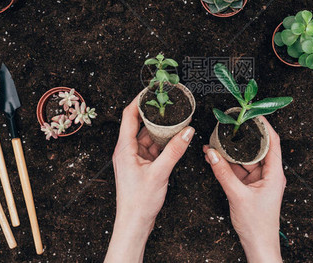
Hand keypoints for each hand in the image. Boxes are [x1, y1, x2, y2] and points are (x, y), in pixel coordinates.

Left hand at [105, 98, 194, 262]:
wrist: (134, 223)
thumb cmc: (140, 202)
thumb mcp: (160, 173)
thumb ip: (175, 150)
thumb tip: (188, 131)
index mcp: (124, 148)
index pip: (129, 116)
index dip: (138, 100)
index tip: (150, 90)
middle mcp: (126, 150)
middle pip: (139, 124)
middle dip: (153, 113)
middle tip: (168, 102)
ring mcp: (133, 158)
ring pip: (147, 136)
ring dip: (160, 129)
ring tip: (175, 118)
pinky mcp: (140, 166)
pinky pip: (152, 148)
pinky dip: (162, 143)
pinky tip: (174, 139)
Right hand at [204, 117, 284, 262]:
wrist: (258, 245)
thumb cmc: (257, 224)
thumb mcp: (237, 195)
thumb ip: (223, 173)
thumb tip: (211, 153)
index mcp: (275, 173)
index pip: (273, 142)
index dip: (264, 126)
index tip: (252, 114)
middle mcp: (270, 174)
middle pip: (258, 148)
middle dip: (243, 136)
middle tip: (231, 124)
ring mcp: (261, 180)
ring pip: (247, 159)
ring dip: (233, 151)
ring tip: (218, 140)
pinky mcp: (252, 186)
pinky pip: (240, 170)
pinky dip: (229, 164)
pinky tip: (216, 157)